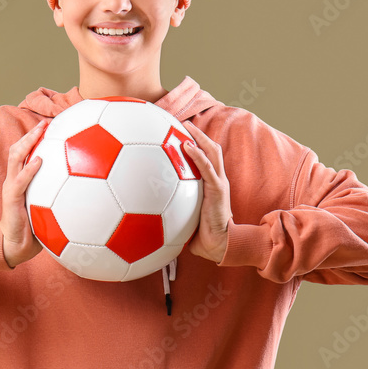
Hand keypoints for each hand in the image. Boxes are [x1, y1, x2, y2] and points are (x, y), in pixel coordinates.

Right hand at [0, 119, 48, 268]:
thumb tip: (90, 188)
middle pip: (18, 149)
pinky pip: (20, 181)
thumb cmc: (35, 228)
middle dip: (31, 133)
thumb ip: (60, 195)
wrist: (17, 247)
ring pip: (15, 158)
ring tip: (40, 131)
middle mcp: (14, 179)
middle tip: (46, 122)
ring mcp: (11, 188)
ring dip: (27, 142)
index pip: (24, 152)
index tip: (51, 125)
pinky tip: (39, 160)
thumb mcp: (48, 208)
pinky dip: (30, 169)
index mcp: (22, 180)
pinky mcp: (11, 199)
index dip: (34, 137)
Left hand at [181, 121, 231, 263]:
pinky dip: (197, 154)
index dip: (197, 144)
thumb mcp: (186, 217)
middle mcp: (217, 180)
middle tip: (183, 123)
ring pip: (212, 152)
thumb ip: (173, 209)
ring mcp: (219, 183)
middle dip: (198, 133)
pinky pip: (206, 167)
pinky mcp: (217, 189)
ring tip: (186, 126)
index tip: (181, 133)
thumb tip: (147, 212)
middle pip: (211, 149)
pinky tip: (185, 145)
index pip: (206, 158)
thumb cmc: (202, 235)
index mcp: (211, 185)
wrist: (219, 245)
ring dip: (199, 136)